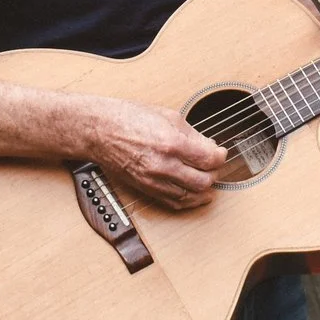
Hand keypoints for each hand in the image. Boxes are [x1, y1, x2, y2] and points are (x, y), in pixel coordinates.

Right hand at [83, 97, 226, 210]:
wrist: (99, 130)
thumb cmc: (128, 117)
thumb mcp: (167, 115)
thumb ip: (192, 133)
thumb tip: (208, 146)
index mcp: (171, 143)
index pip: (209, 159)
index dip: (220, 156)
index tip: (220, 152)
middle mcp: (163, 165)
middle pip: (204, 181)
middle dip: (214, 173)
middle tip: (214, 165)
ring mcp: (153, 180)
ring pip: (191, 196)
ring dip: (204, 189)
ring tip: (207, 179)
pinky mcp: (145, 189)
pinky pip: (174, 203)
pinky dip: (188, 201)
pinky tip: (194, 194)